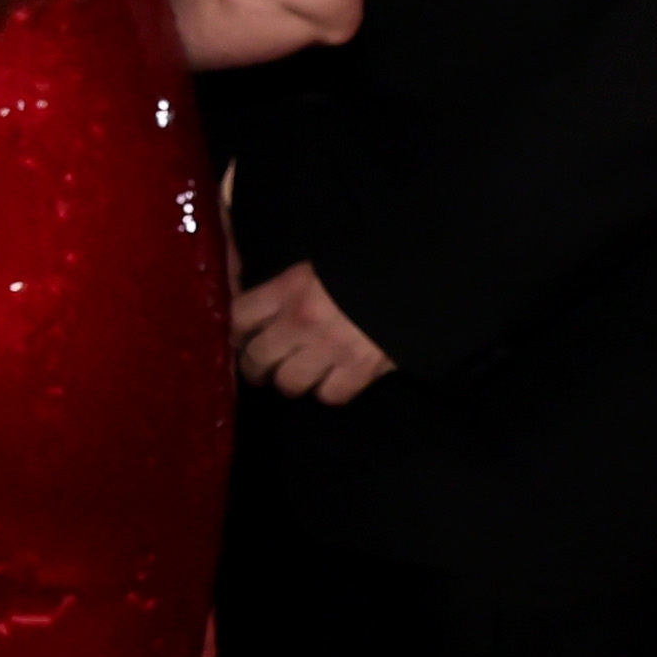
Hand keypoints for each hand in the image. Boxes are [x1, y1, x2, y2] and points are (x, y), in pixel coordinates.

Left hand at [234, 261, 395, 403]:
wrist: (419, 277)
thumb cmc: (367, 263)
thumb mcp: (320, 261)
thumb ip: (291, 281)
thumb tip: (263, 291)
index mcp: (290, 288)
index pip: (240, 315)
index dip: (237, 329)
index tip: (241, 336)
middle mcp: (302, 322)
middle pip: (257, 357)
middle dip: (254, 366)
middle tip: (259, 367)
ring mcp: (330, 349)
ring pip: (289, 383)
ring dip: (290, 381)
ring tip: (294, 377)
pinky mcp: (360, 370)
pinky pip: (329, 395)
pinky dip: (328, 391)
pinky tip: (331, 382)